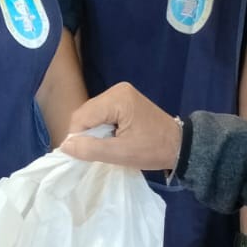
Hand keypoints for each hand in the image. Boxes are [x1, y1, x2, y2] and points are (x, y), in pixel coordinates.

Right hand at [64, 85, 182, 171]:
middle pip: (86, 113)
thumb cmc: (153, 150)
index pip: (82, 116)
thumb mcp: (121, 153)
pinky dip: (102, 128)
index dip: (77, 137)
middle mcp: (117, 90)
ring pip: (92, 114)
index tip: (84, 155)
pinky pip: (102, 114)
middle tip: (97, 152)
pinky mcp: (124, 100)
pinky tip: (112, 139)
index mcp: (117, 99)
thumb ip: (91, 149)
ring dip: (94, 132)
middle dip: (87, 134)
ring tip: (107, 146)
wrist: (180, 145)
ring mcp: (121, 93)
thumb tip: (65, 146)